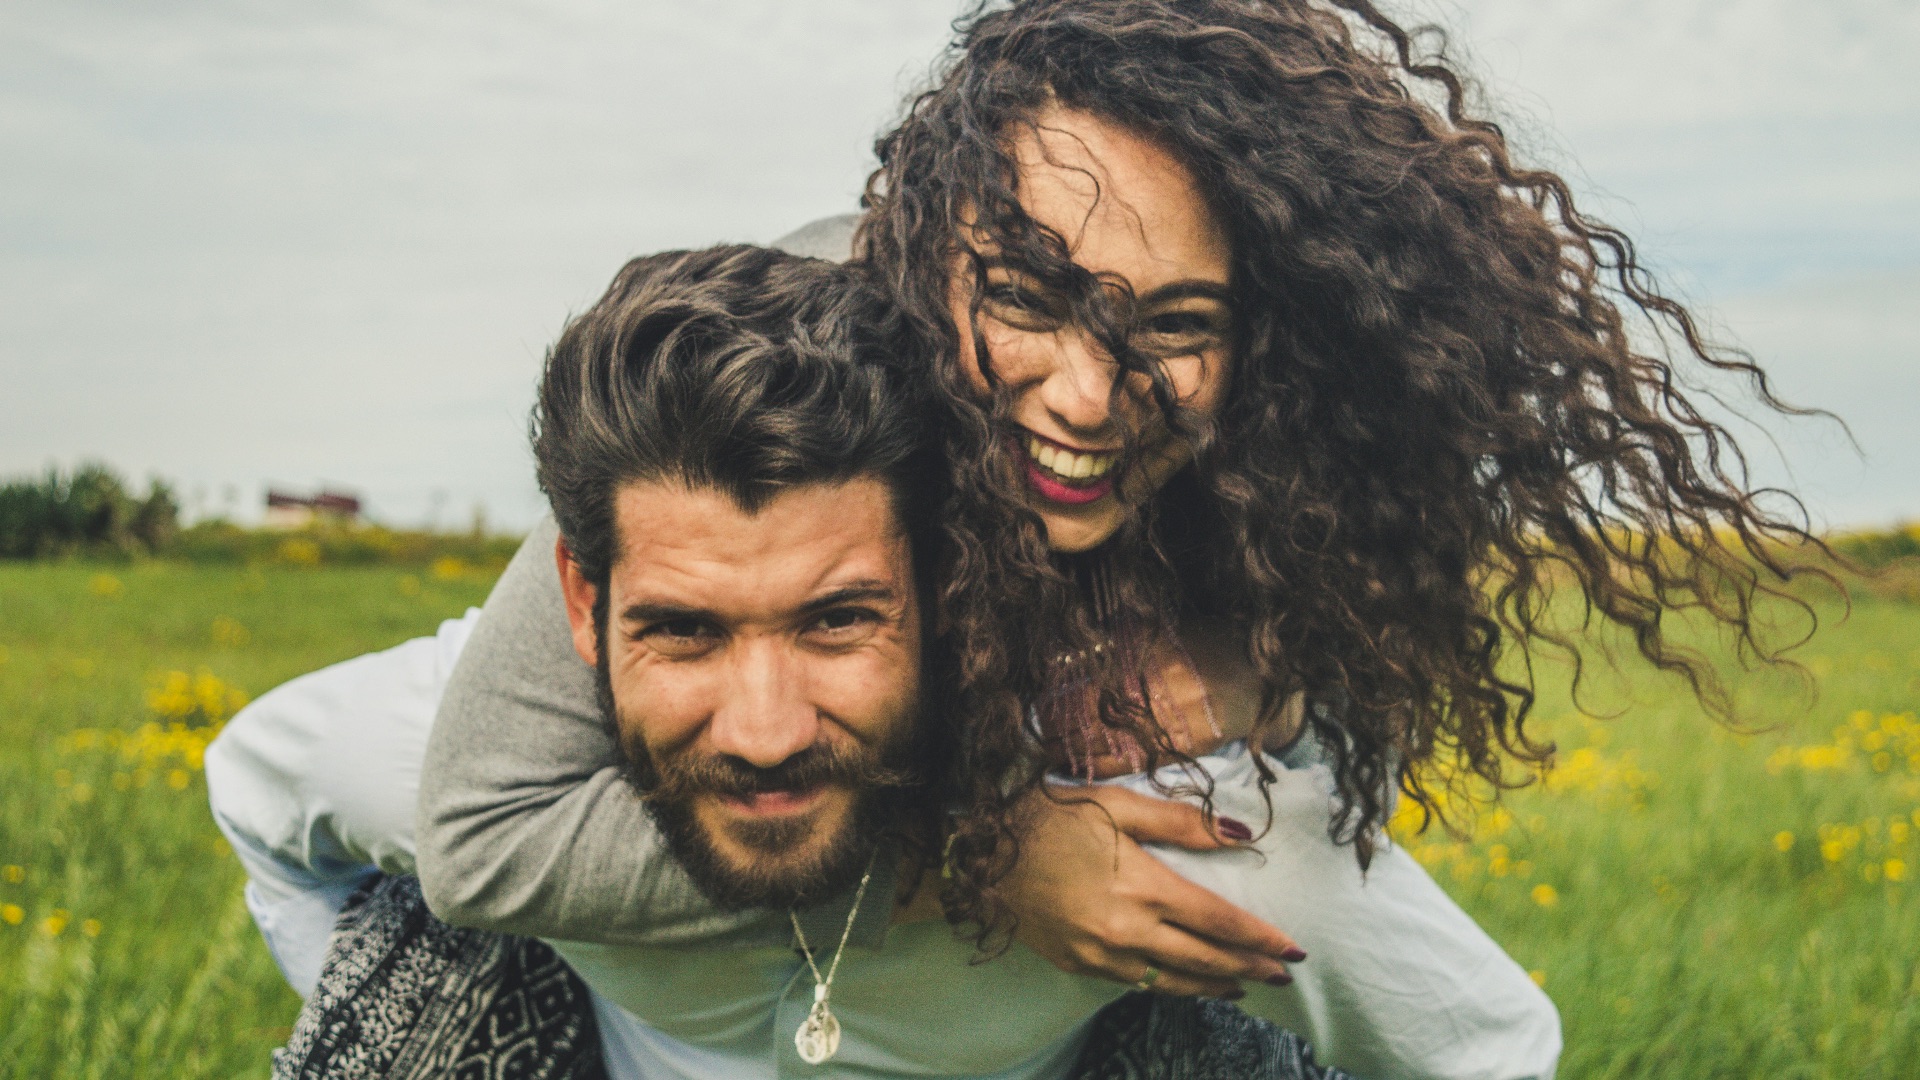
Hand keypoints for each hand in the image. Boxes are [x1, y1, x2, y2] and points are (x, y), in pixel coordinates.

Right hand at [1002, 785, 1304, 997]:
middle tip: (1282, 973)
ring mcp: (1099, 954)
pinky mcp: (1076, 964)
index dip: (1258, 937)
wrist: (976, 851)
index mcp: (1141, 886)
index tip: (1291, 946)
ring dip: (1213, 985)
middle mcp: (1125, 930)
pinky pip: (1136, 983)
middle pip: (1203, 959)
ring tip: (1243, 986)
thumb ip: (1181, 822)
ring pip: (1171, 981)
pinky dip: (1169, 985)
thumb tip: (1238, 832)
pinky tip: (1184, 981)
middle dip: (1248, 968)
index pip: (1217, 921)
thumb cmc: (1048, 815)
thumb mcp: (1116, 804)